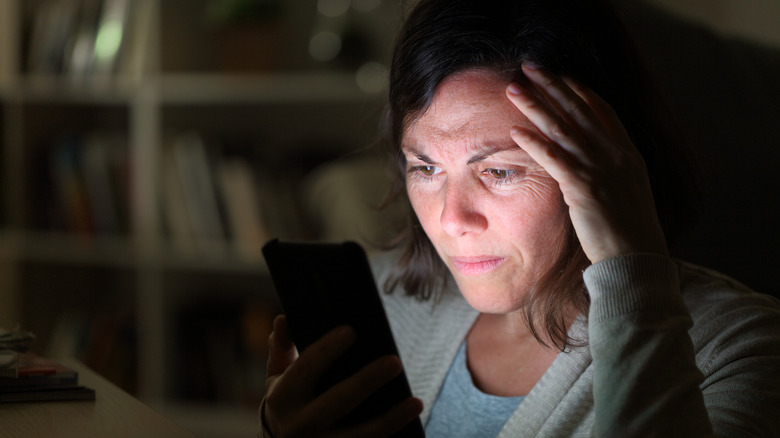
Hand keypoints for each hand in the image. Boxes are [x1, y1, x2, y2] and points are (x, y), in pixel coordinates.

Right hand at [262, 315, 422, 437]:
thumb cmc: (287, 403)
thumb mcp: (277, 378)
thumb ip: (282, 349)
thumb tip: (283, 319)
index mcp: (282, 397)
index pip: (306, 367)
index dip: (327, 349)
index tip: (351, 331)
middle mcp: (298, 424)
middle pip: (337, 401)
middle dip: (366, 381)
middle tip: (395, 362)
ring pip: (358, 435)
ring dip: (390, 420)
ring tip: (416, 402)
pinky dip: (388, 435)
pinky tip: (409, 425)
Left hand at [505, 64, 667, 263]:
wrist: (637, 260)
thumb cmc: (629, 235)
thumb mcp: (628, 194)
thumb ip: (611, 173)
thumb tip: (593, 166)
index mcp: (629, 155)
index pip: (603, 111)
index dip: (580, 91)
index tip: (561, 76)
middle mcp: (617, 156)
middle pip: (579, 111)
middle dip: (552, 86)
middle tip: (530, 67)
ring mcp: (602, 170)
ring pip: (563, 129)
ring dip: (535, 106)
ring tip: (514, 89)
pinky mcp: (584, 189)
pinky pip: (554, 159)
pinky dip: (534, 143)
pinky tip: (516, 131)